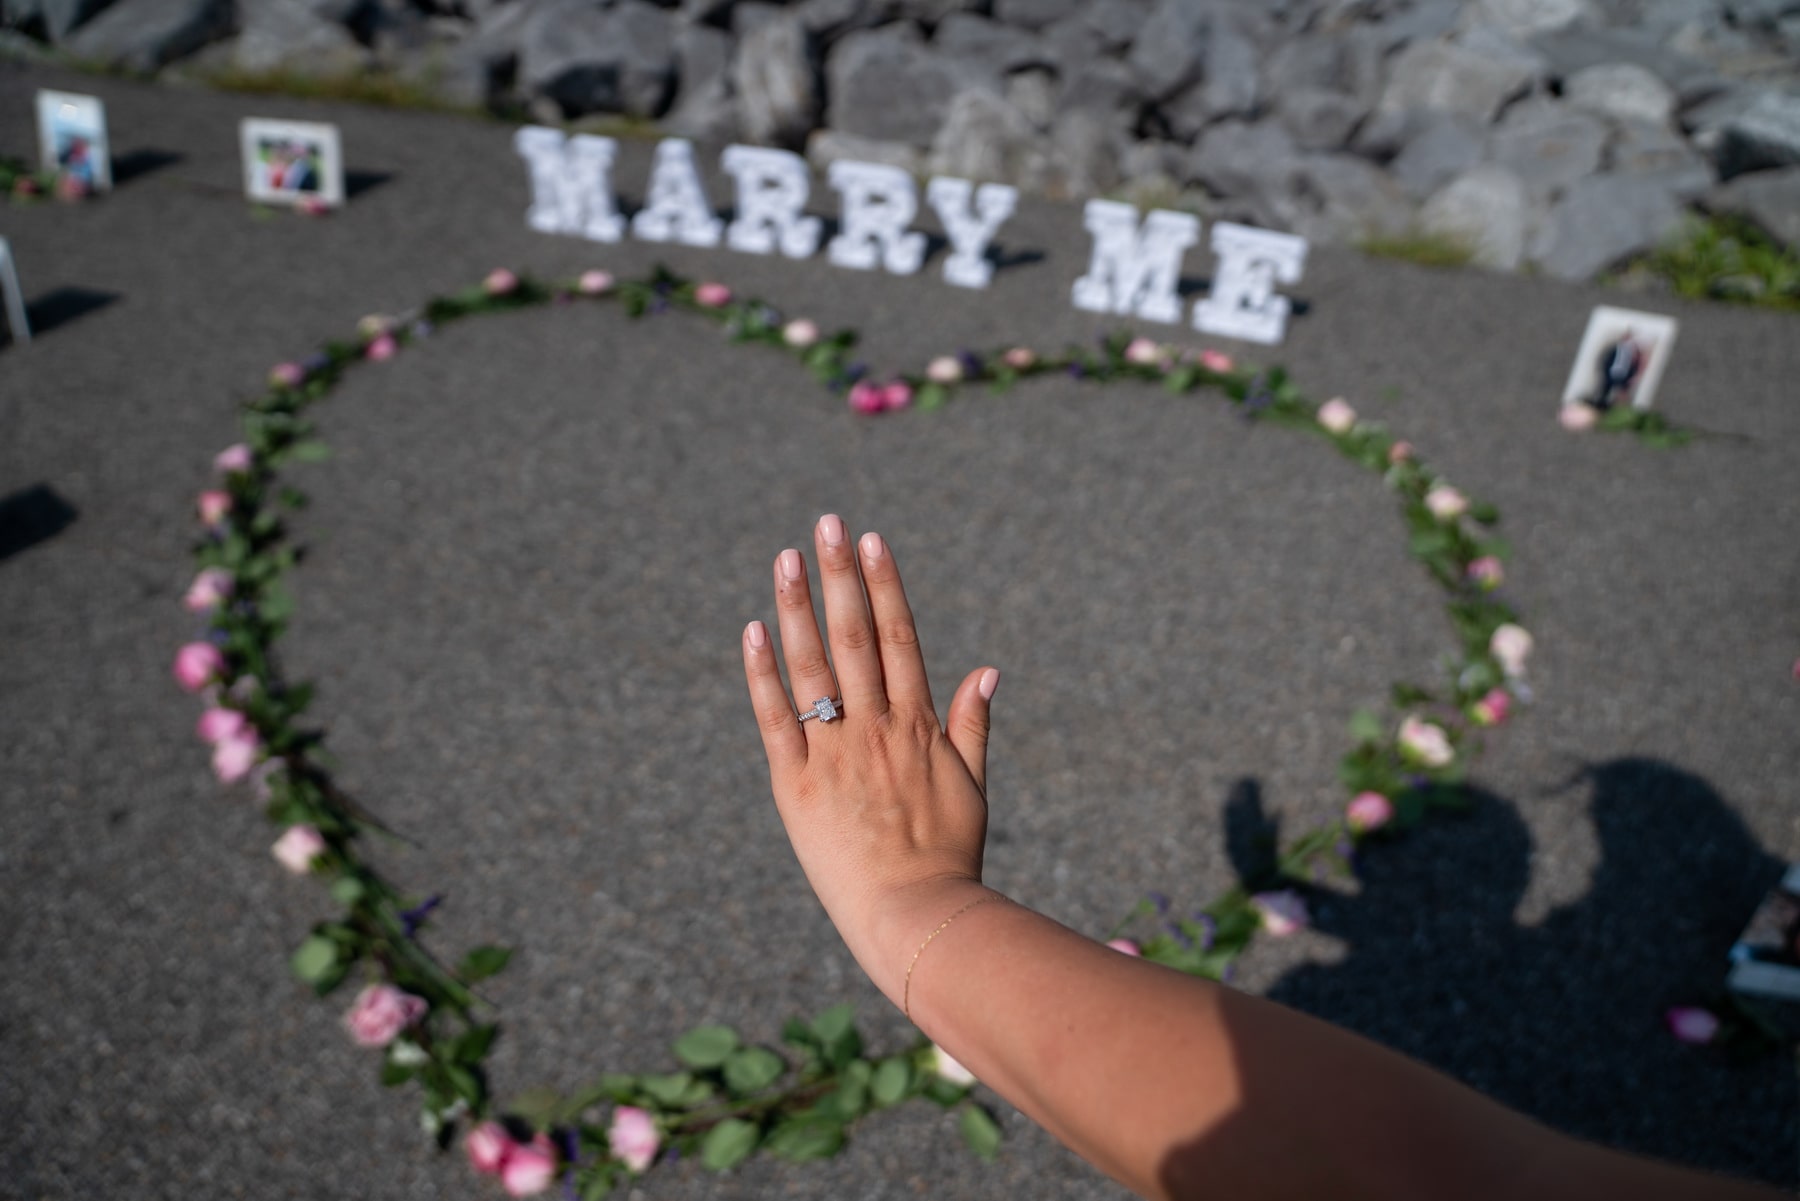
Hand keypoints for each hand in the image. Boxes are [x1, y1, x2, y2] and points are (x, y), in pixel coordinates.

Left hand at [741, 515, 1000, 1006]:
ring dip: (799, 607)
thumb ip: (974, 725)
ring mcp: (836, 752)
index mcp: (919, 726)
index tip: (872, 541)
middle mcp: (878, 728)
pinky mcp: (798, 785)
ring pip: (814, 665)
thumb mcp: (973, 787)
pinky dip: (762, 673)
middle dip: (841, 575)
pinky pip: (776, 719)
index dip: (885, 586)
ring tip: (786, 558)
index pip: (899, 638)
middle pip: (856, 636)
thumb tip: (988, 667)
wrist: (919, 916)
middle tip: (826, 524)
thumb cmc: (948, 858)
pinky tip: (752, 630)